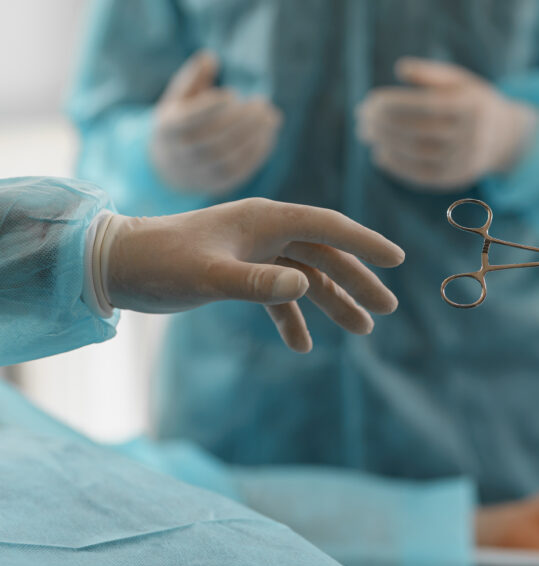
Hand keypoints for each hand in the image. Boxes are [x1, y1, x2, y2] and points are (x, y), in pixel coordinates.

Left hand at [96, 198, 404, 351]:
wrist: (116, 266)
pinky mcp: (241, 274)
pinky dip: (292, 319)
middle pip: (325, 255)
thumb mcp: (209, 276)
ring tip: (363, 330)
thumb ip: (257, 283)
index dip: (365, 243)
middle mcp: (266, 232)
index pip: (328, 227)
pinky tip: (302, 346)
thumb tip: (304, 288)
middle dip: (358, 282)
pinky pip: (279, 295)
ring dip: (333, 303)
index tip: (396, 260)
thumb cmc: (161, 263)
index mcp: (266, 219)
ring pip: (307, 277)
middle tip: (388, 309)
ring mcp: (255, 253)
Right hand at [151, 51, 281, 195]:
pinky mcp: (219, 185)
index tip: (232, 94)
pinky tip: (269, 133)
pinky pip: (241, 170)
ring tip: (270, 115)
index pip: (188, 121)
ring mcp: (201, 173)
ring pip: (230, 157)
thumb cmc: (179, 123)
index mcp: (168, 130)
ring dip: (255, 135)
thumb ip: (193, 79)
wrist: (169, 168)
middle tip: (262, 103)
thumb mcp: (177, 99)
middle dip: (242, 121)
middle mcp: (182, 155)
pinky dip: (258, 151)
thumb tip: (209, 56)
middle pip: (214, 140)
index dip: (210, 108)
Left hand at [356, 57, 537, 191]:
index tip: (368, 101)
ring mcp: (464, 160)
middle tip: (361, 119)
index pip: (423, 106)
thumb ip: (431, 74)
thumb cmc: (471, 100)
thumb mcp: (458, 80)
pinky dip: (397, 167)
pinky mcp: (456, 179)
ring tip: (366, 134)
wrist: (503, 136)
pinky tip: (380, 155)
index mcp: (470, 106)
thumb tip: (402, 69)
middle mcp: (470, 136)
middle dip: (382, 125)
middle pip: (417, 132)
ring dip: (385, 145)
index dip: (391, 105)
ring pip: (417, 155)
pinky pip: (422, 176)